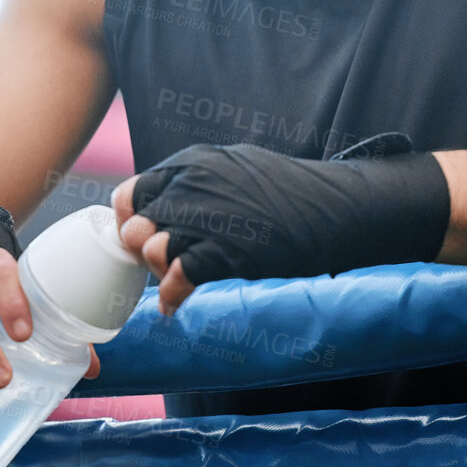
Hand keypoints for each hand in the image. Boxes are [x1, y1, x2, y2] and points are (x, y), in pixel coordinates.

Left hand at [113, 133, 451, 316]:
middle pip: (135, 225)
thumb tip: (164, 207)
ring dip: (158, 272)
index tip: (142, 236)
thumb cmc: (291, 193)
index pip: (132, 192)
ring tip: (177, 279)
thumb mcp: (237, 168)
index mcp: (192, 162)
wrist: (335, 209)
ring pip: (150, 250)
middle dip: (142, 249)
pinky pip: (174, 279)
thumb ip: (197, 183)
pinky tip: (176, 304)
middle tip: (163, 262)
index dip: (131, 220)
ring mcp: (206, 218)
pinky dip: (171, 297)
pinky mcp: (222, 252)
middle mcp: (192, 186)